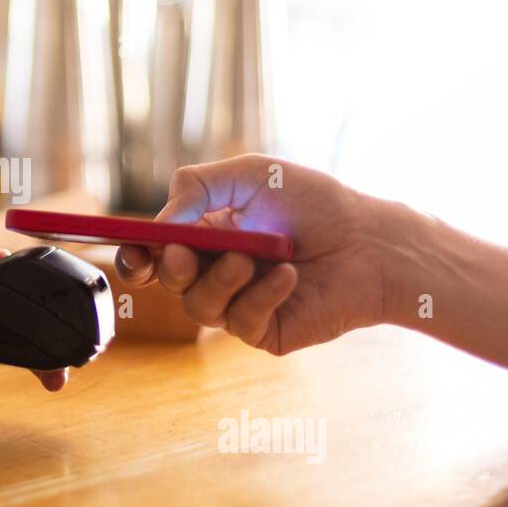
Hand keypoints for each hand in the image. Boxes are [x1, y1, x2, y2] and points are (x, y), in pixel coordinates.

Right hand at [115, 154, 390, 354]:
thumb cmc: (316, 204)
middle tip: (181, 254)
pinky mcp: (265, 330)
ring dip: (219, 280)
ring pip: (198, 306)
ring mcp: (239, 304)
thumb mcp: (250, 175)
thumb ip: (196, 187)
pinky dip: (261, 294)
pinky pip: (241, 320)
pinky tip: (288, 274)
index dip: (137, 255)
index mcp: (205, 235)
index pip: (155, 251)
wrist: (372, 240)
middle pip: (168, 281)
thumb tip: (159, 223)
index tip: (135, 251)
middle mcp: (216, 271)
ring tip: (250, 258)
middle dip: (169, 268)